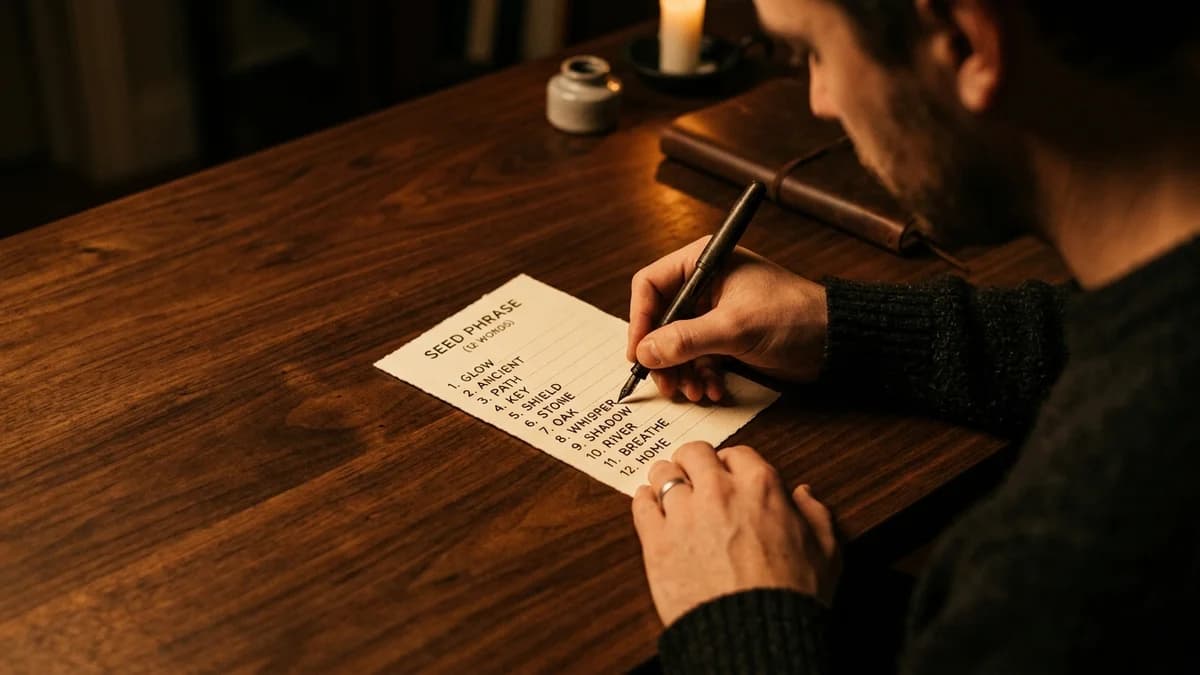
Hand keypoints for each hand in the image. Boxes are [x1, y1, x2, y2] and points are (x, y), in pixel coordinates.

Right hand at [627, 237, 827, 401]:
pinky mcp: (727, 336)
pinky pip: (699, 357)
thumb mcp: (734, 328)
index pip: (651, 285)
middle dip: (662, 355)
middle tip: (666, 384)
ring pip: (678, 343)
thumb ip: (687, 339)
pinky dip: (701, 375)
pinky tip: (713, 390)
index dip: (640, 320)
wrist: (836, 340)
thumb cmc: (792, 317)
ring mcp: (715, 311)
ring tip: (694, 392)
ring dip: (681, 371)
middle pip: (661, 319)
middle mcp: (705, 284)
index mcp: (704, 262)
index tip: (639, 353)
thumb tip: (645, 351)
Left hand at [632, 441, 840, 626]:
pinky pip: (641, 504)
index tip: (727, 474)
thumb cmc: (790, 597)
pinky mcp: (657, 541)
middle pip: (693, 453)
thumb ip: (815, 515)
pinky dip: (644, 501)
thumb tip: (804, 495)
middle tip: (694, 476)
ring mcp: (684, 514)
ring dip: (666, 479)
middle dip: (694, 462)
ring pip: (663, 474)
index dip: (731, 464)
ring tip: (668, 490)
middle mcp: (718, 492)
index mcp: (760, 487)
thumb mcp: (825, 552)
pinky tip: (649, 505)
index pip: (736, 453)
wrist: (754, 635)